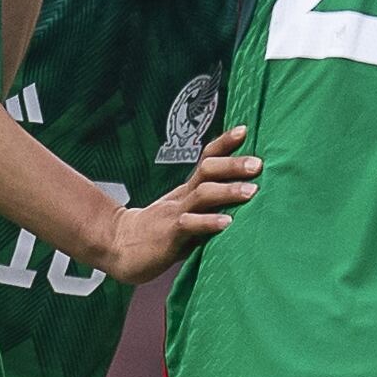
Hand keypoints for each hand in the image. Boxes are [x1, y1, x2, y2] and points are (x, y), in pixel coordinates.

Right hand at [79, 127, 261, 284]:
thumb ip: (209, 207)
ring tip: (252, 190)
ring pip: (203, 195)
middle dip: (233, 165)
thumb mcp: (185, 213)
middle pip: (208, 171)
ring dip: (228, 191)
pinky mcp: (170, 234)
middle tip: (258, 163)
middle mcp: (183, 197)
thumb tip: (244, 201)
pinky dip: (209, 222)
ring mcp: (175, 213)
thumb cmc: (159, 232)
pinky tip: (227, 222)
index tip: (244, 130)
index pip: (207, 159)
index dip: (224, 144)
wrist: (118, 246)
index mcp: (187, 190)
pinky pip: (190, 224)